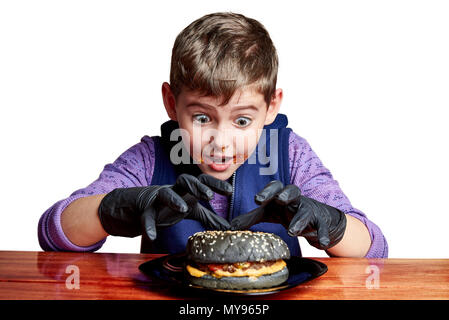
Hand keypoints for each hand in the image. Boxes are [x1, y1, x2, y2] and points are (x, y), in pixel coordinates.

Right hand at [98, 173, 231, 240]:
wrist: (138, 207)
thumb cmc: (169, 206)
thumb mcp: (191, 210)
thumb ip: (209, 217)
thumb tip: (228, 227)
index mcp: (186, 190)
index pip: (202, 181)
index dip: (215, 184)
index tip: (230, 191)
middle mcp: (173, 190)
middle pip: (185, 180)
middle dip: (197, 186)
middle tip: (209, 196)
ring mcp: (158, 199)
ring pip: (165, 193)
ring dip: (174, 200)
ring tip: (183, 209)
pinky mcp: (145, 210)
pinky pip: (146, 217)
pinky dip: (149, 226)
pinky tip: (152, 236)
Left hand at [230, 180, 346, 249]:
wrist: (317, 218)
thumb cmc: (287, 212)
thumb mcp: (269, 214)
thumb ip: (251, 218)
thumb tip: (230, 226)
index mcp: (281, 195)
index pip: (275, 187)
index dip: (267, 191)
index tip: (257, 200)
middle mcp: (296, 200)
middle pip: (293, 190)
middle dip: (285, 194)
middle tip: (279, 201)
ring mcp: (309, 210)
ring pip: (306, 211)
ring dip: (299, 221)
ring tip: (292, 232)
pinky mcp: (321, 222)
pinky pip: (323, 227)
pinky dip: (322, 235)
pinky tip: (321, 243)